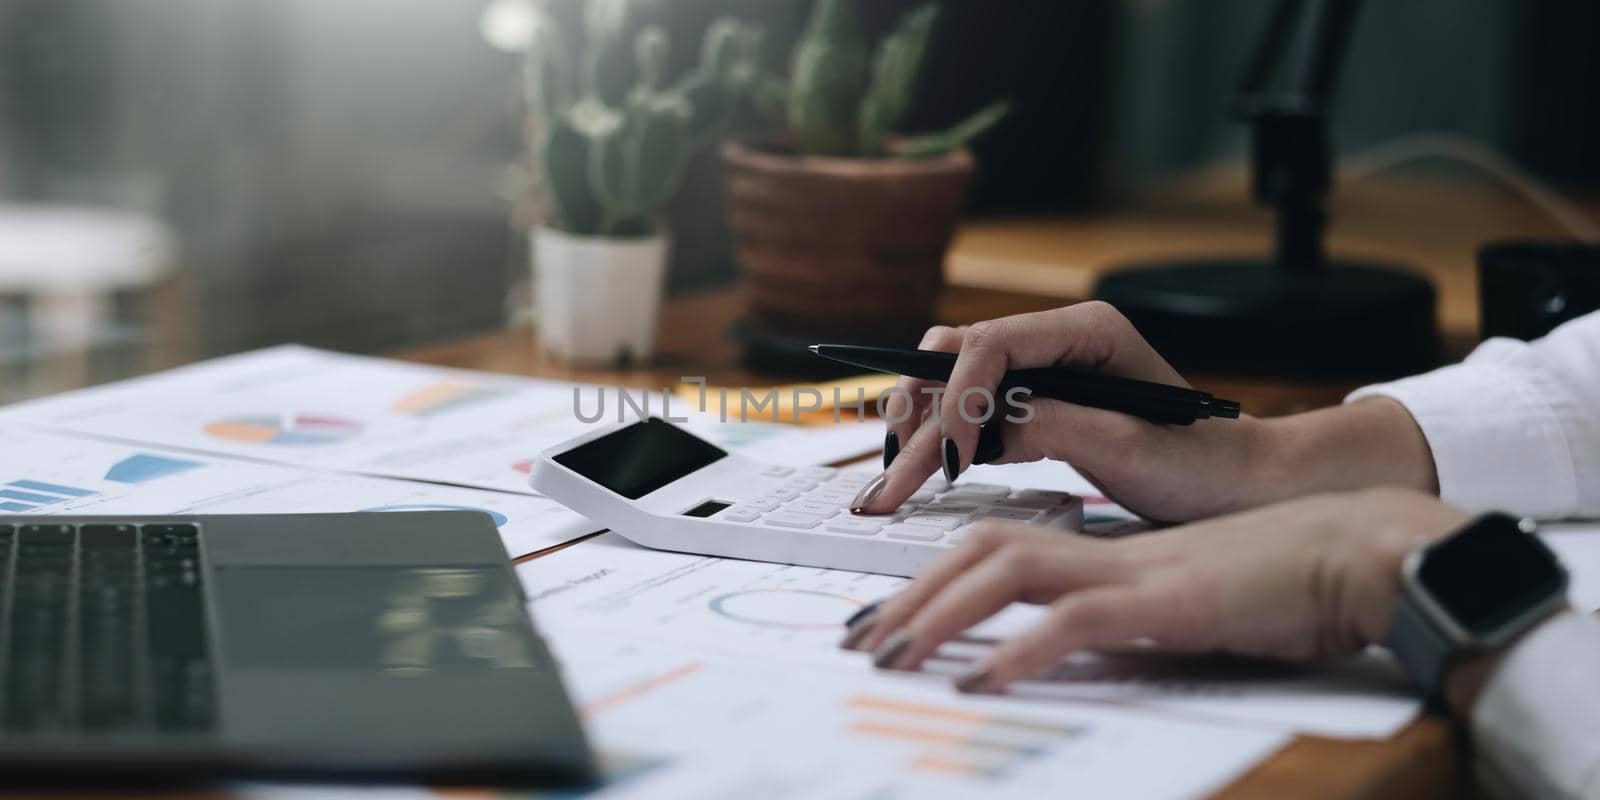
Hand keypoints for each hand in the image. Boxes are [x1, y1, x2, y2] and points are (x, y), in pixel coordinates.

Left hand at [842, 488, 1467, 693]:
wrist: (1358, 552)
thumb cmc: (1279, 582)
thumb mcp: (1179, 599)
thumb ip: (1120, 613)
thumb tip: (1062, 643)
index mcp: (1101, 551)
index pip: (994, 544)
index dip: (932, 577)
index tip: (888, 620)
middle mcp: (1103, 552)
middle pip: (980, 548)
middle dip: (909, 594)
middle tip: (859, 642)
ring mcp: (1132, 572)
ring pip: (1007, 571)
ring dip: (939, 613)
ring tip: (891, 656)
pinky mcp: (1168, 604)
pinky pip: (1075, 621)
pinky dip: (1020, 650)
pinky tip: (980, 682)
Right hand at [858, 301, 1265, 521]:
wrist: (1237, 484)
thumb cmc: (1199, 463)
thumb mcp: (1125, 448)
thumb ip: (1048, 426)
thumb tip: (975, 433)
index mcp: (1086, 329)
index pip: (991, 345)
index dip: (956, 398)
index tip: (945, 459)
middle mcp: (1056, 339)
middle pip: (956, 354)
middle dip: (920, 413)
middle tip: (893, 480)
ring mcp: (1042, 367)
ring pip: (950, 377)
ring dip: (917, 425)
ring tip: (894, 480)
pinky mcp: (1034, 400)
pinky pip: (967, 406)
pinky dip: (938, 437)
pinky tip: (923, 471)